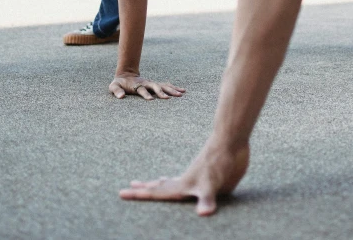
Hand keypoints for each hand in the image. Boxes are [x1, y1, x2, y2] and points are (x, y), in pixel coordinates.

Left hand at [108, 75, 184, 99]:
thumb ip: (116, 91)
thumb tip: (120, 97)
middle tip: (169, 98)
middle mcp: (146, 83)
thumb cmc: (119, 83)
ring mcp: (151, 83)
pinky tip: (182, 91)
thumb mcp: (113, 86)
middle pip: (155, 87)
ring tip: (181, 94)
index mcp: (136, 85)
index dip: (145, 94)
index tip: (151, 100)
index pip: (142, 90)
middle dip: (162, 92)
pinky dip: (174, 87)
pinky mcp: (155, 85)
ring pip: (163, 86)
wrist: (125, 75)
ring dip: (172, 90)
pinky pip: (166, 86)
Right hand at [119, 141, 249, 215]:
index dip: (139, 195)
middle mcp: (185, 181)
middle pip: (160, 187)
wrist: (230, 139)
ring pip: (171, 181)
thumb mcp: (213, 185)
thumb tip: (204, 214)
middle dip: (144, 189)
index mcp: (183, 187)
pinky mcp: (205, 172)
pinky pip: (185, 179)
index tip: (121, 193)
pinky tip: (179, 178)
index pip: (156, 193)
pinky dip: (177, 180)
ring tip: (150, 182)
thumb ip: (206, 199)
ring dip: (159, 183)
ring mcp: (194, 175)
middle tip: (127, 188)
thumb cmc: (221, 163)